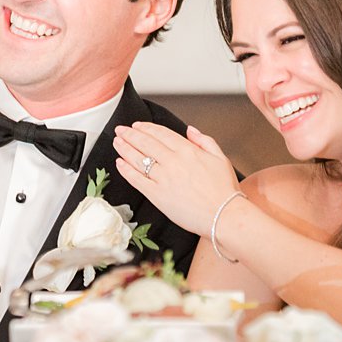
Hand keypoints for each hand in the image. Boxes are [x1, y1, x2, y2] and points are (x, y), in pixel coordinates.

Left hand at [112, 122, 238, 236]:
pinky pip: (137, 179)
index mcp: (189, 151)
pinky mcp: (157, 195)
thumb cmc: (224, 191)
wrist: (223, 216)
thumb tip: (190, 130)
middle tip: (120, 130)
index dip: (146, 128)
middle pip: (146, 143)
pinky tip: (120, 163)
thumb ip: (204, 141)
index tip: (137, 125)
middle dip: (130, 134)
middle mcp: (174, 162)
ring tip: (117, 142)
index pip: (161, 133)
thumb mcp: (220, 158)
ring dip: (124, 148)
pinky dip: (126, 170)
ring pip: (138, 159)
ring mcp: (164, 178)